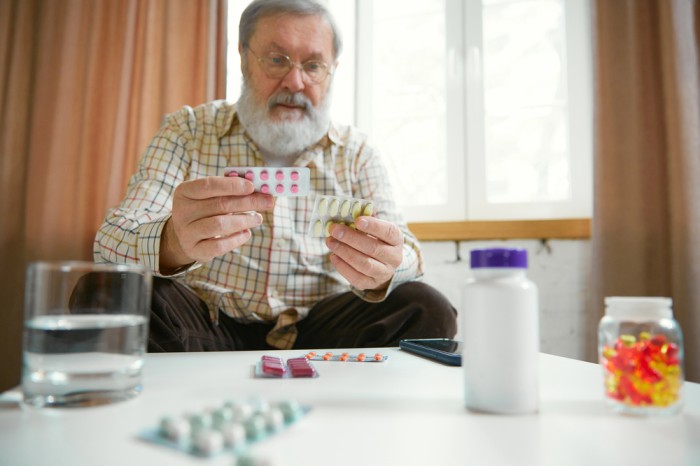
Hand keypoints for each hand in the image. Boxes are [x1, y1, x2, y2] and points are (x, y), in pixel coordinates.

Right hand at [160, 176, 274, 272]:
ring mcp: (187, 233)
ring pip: (219, 225)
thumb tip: (256, 187)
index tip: (252, 186)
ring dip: (244, 220)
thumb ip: (228, 189)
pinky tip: (247, 233)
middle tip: (267, 202)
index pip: (209, 185)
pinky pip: (219, 245)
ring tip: (258, 218)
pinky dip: (236, 239)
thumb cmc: (203, 210)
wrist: (185, 236)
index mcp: (184, 192)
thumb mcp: (209, 196)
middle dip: (248, 202)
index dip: (232, 185)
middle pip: (219, 205)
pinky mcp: (195, 250)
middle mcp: (181, 212)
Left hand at [325, 217, 403, 290]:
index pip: (388, 232)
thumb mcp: (375, 229)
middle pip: (373, 248)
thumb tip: (351, 209)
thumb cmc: (375, 240)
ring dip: (344, 252)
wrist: (382, 264)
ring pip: (364, 264)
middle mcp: (394, 257)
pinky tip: (333, 255)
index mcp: (396, 240)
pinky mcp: (371, 284)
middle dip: (351, 238)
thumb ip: (365, 219)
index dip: (373, 226)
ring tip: (330, 242)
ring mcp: (384, 273)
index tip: (357, 220)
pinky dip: (342, 267)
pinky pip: (356, 277)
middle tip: (334, 229)